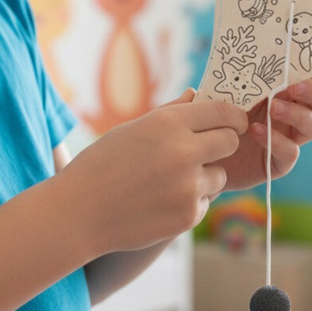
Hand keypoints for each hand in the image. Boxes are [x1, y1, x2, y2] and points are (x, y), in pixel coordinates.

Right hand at [56, 97, 247, 256]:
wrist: (78, 213)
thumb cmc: (102, 165)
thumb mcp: (132, 130)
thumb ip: (171, 113)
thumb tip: (197, 95)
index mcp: (168, 123)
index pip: (223, 112)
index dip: (232, 117)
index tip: (233, 123)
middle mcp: (183, 152)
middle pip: (231, 142)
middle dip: (223, 145)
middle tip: (206, 151)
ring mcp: (188, 186)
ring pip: (220, 176)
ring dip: (204, 178)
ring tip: (168, 182)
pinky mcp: (188, 215)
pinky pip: (205, 203)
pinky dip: (189, 203)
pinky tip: (160, 203)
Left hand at [220, 68, 311, 191]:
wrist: (203, 160)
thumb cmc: (211, 122)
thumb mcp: (214, 99)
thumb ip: (218, 84)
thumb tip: (210, 75)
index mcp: (282, 91)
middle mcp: (291, 114)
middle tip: (295, 87)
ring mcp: (288, 138)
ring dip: (298, 114)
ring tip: (273, 108)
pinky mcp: (280, 162)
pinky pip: (292, 152)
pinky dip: (278, 141)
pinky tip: (257, 132)